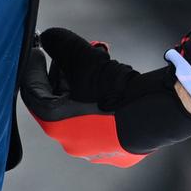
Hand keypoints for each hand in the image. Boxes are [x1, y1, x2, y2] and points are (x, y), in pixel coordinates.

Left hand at [20, 27, 190, 165]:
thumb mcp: (84, 58)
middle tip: (72, 54)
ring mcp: (95, 151)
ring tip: (99, 63)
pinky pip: (101, 124)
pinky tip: (113, 86)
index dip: (33, 68)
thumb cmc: (116, 88)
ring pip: (81, 113)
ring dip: (84, 86)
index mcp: (57, 126)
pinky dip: (100, 104)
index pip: (33, 93)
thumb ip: (61, 44)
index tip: (37, 50)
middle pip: (58, 101)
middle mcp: (72, 144)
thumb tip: (49, 38)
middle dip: (64, 74)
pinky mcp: (117, 153)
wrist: (158, 113)